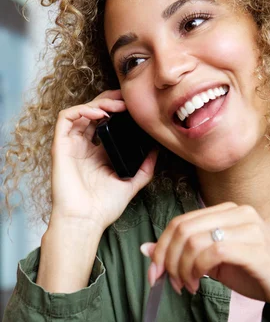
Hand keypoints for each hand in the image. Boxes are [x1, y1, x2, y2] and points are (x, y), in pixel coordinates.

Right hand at [50, 90, 156, 232]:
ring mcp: (72, 145)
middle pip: (93, 112)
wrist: (85, 220)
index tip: (134, 107)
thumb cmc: (103, 208)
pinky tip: (98, 113)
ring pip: (80, 111)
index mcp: (99, 153)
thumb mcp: (131, 183)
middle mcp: (84, 146)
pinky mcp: (61, 146)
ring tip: (115, 107)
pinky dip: (81, 110)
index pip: (106, 123)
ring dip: (98, 103)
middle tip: (126, 100)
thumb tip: (156, 151)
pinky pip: (66, 118)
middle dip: (110, 101)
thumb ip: (144, 168)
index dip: (118, 111)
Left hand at [141, 203, 269, 321]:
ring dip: (182, 268)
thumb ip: (186, 252)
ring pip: (194, 240)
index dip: (161, 247)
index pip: (181, 221)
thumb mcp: (216, 262)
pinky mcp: (256, 248)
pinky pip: (213, 252)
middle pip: (183, 229)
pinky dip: (197, 271)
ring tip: (186, 287)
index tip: (155, 272)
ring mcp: (250, 228)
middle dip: (167, 259)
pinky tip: (198, 285)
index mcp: (230, 210)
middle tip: (169, 283)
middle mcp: (240, 213)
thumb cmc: (259, 275)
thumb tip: (147, 249)